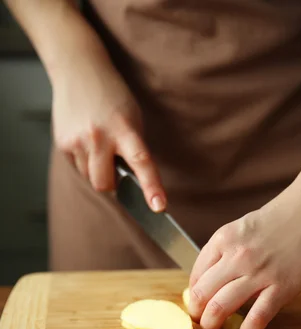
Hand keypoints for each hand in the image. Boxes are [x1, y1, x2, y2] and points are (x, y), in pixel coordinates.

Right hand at [51, 50, 165, 210]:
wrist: (79, 70)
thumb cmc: (112, 97)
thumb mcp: (133, 119)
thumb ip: (134, 149)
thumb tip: (135, 184)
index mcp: (124, 129)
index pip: (142, 162)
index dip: (151, 187)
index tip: (158, 206)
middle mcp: (99, 136)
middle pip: (105, 184)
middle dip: (112, 184)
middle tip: (116, 166)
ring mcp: (77, 141)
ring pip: (90, 179)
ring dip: (98, 171)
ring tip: (100, 146)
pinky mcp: (62, 144)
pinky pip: (78, 169)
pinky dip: (85, 162)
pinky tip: (86, 142)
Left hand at [188, 179, 300, 328]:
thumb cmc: (281, 218)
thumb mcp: (242, 228)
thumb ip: (227, 252)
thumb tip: (214, 282)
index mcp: (223, 239)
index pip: (196, 275)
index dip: (193, 294)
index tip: (199, 302)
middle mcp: (236, 256)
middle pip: (201, 294)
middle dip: (197, 314)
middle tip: (203, 321)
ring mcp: (259, 272)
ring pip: (220, 307)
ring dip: (213, 324)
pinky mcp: (283, 286)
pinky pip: (258, 316)